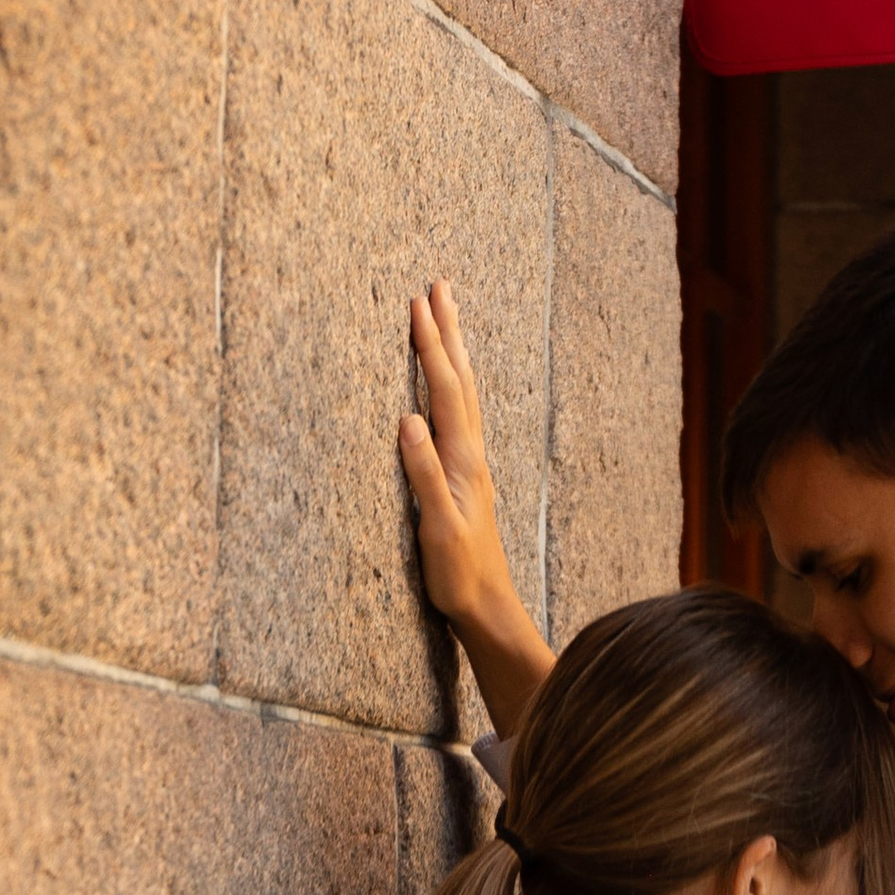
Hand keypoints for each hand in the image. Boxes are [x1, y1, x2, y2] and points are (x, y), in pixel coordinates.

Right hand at [399, 281, 553, 734]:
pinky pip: (461, 416)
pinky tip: (451, 388)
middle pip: (460, 380)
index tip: (418, 304)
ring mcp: (472, 466)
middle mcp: (472, 455)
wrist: (487, 606)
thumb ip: (423, 473)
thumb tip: (407, 420)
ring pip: (464, 394)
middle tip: (439, 287)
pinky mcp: (467, 479)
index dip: (430, 346)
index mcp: (463, 459)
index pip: (444, 390)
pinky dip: (454, 387)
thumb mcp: (436, 525)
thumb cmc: (459, 573)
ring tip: (447, 320)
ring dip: (454, 353)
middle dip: (448, 332)